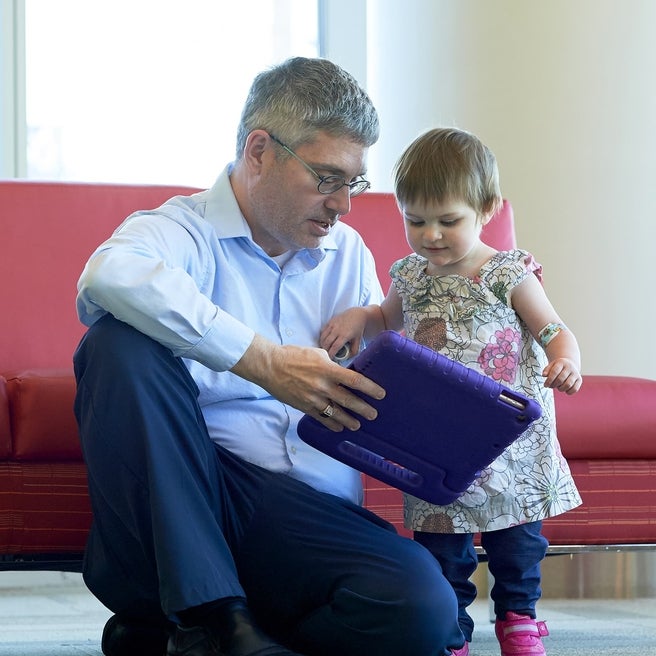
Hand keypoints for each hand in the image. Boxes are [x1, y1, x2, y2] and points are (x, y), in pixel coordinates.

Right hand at [231, 334, 385, 430]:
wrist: (270, 366)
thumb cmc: (293, 355)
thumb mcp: (316, 353)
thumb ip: (331, 363)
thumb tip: (341, 370)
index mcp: (327, 369)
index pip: (354, 380)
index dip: (369, 388)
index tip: (380, 394)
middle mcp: (322, 385)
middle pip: (348, 400)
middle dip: (363, 408)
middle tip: (374, 414)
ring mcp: (313, 398)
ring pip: (336, 412)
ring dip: (349, 420)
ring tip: (358, 425)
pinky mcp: (304, 406)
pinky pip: (321, 418)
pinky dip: (331, 424)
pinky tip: (339, 428)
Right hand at [319, 308, 367, 359]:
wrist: (356, 315)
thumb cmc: (357, 328)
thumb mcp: (358, 340)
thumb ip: (354, 350)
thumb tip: (347, 358)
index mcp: (345, 335)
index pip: (335, 347)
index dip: (331, 354)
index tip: (330, 359)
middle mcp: (337, 330)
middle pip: (326, 343)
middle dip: (325, 351)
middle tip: (326, 355)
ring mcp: (332, 325)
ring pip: (322, 337)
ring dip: (322, 344)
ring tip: (325, 349)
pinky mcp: (329, 322)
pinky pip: (322, 331)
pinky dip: (322, 337)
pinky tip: (325, 341)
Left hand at [543, 358, 581, 394]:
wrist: (569, 364)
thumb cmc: (558, 367)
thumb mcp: (551, 365)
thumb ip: (546, 370)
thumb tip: (544, 375)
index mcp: (561, 363)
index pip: (554, 372)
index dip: (549, 380)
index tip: (545, 385)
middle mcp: (570, 367)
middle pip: (561, 379)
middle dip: (554, 385)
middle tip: (551, 386)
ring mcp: (576, 373)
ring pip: (568, 384)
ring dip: (561, 389)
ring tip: (558, 387)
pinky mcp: (579, 380)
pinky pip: (575, 389)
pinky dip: (568, 392)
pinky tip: (565, 390)